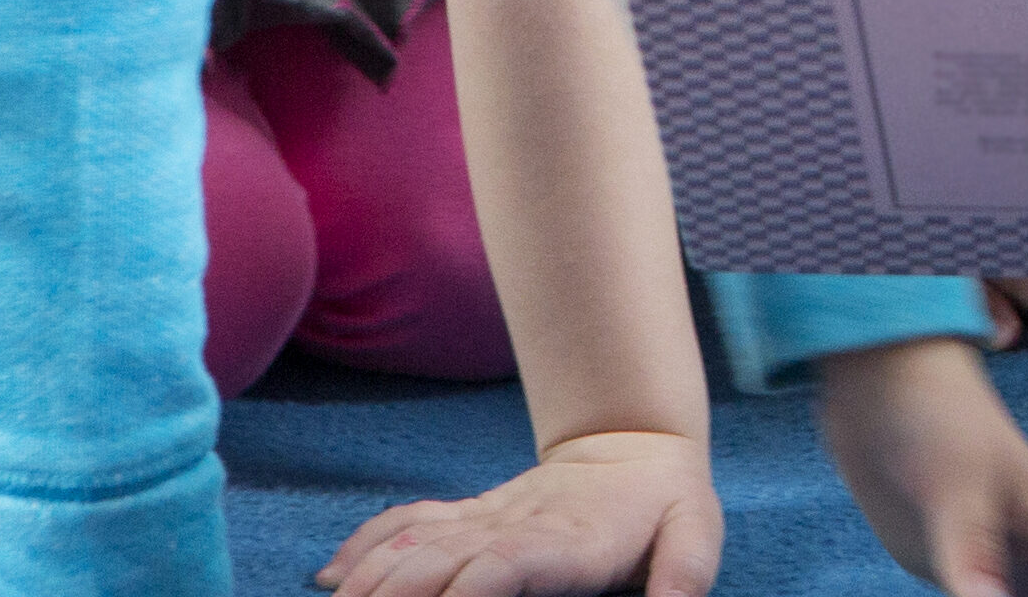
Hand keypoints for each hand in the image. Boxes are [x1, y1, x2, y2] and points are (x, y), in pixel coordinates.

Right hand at [318, 428, 718, 596]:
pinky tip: (333, 576)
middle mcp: (512, 526)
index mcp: (566, 541)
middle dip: (393, 594)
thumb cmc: (666, 505)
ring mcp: (483, 518)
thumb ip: (684, 574)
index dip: (466, 589)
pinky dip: (368, 546)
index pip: (503, 565)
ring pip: (414, 542)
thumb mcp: (695, 534)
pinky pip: (409, 523)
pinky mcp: (468, 516)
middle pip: (439, 559)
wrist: (635, 445)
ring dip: (370, 577)